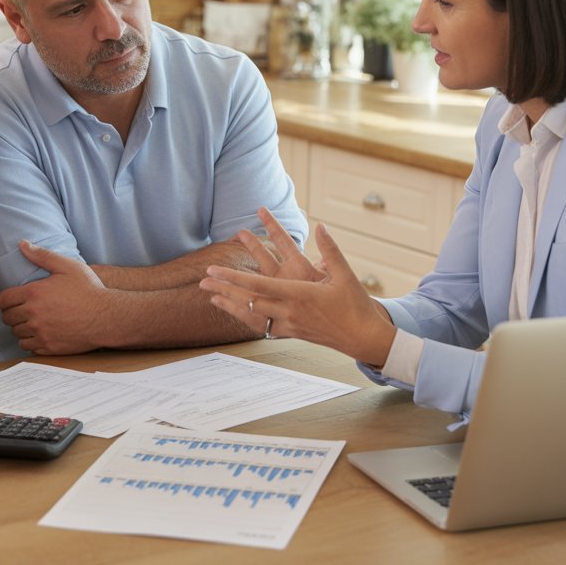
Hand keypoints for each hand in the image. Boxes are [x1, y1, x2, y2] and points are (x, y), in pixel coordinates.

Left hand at [0, 242, 110, 354]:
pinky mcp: (48, 347)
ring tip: (32, 322)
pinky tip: (41, 333)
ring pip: (16, 334)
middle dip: (12, 313)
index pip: (3, 301)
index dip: (4, 300)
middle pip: (7, 318)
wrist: (107, 317)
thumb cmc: (89, 289)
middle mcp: (33, 315)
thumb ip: (42, 255)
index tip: (10, 300)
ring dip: (21, 328)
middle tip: (22, 310)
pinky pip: (28, 347)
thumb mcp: (67, 266)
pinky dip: (31, 341)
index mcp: (33, 294)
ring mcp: (40, 333)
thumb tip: (22, 244)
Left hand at [199, 222, 395, 365]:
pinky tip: (235, 311)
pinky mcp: (292, 333)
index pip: (259, 285)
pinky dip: (245, 317)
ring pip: (252, 315)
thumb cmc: (355, 305)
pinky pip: (262, 325)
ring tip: (210, 296)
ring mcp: (289, 324)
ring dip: (230, 304)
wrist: (363, 338)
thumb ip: (331, 249)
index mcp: (300, 294)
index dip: (234, 277)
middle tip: (203, 280)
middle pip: (248, 300)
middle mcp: (290, 311)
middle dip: (224, 289)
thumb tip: (320, 226)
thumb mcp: (345, 274)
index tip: (215, 270)